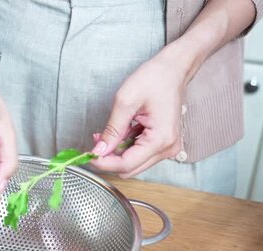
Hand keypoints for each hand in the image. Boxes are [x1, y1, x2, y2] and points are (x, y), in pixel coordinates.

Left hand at [89, 50, 185, 177]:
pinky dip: (125, 147)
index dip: (104, 163)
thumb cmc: (154, 79)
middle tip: (96, 141)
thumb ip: (112, 130)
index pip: (126, 164)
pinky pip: (139, 154)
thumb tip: (98, 150)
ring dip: (116, 153)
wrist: (173, 69)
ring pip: (133, 163)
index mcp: (161, 139)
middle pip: (130, 168)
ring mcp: (167, 147)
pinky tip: (120, 132)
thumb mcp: (125, 101)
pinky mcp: (163, 143)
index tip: (88, 155)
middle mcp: (167, 148)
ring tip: (107, 134)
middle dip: (109, 158)